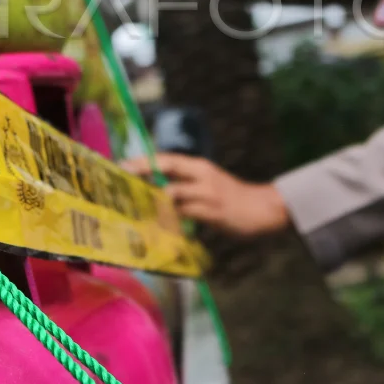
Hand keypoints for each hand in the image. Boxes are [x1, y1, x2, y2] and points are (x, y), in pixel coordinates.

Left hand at [123, 153, 289, 236]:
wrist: (263, 208)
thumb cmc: (231, 198)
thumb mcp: (207, 185)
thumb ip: (184, 187)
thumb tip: (156, 191)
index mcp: (199, 166)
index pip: (166, 159)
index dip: (143, 160)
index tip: (121, 164)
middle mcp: (201, 175)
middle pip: (167, 167)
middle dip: (142, 170)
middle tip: (121, 174)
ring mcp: (207, 192)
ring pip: (173, 192)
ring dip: (152, 199)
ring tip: (133, 205)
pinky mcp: (213, 211)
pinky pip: (185, 214)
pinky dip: (170, 218)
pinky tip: (157, 225)